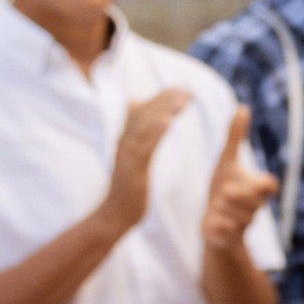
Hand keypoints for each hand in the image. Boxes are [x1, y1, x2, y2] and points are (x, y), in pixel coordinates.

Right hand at [98, 90, 191, 234]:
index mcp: (127, 139)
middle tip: (188, 89)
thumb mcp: (134, 157)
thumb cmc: (128, 187)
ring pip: (144, 125)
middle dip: (166, 99)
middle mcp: (125, 142)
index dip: (161, 98)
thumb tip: (137, 108)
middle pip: (145, 113)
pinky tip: (167, 121)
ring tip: (183, 98)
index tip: (181, 88)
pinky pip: (143, 147)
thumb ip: (137, 134)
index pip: (143, 111)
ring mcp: (127, 154)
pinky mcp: (132, 168)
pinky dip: (154, 132)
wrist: (115, 214)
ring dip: (163, 109)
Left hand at [201, 107, 280, 253]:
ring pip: (237, 217)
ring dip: (223, 210)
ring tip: (215, 206)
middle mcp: (254, 208)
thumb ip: (235, 137)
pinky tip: (211, 224)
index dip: (261, 184)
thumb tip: (243, 107)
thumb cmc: (222, 187)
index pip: (270, 185)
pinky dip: (217, 227)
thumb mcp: (226, 161)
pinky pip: (225, 233)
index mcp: (257, 189)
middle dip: (236, 196)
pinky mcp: (230, 240)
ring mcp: (244, 225)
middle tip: (224, 192)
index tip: (252, 181)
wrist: (214, 223)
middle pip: (252, 201)